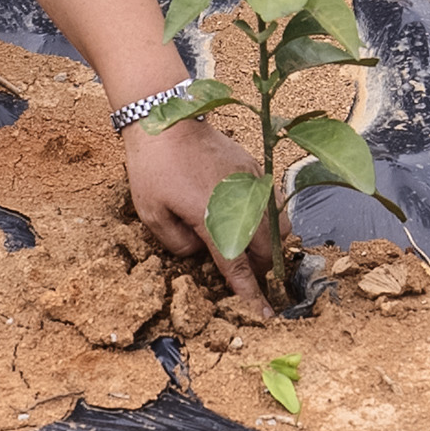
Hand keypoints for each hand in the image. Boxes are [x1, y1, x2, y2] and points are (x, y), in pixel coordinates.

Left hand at [121, 115, 263, 301]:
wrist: (166, 118)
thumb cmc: (153, 167)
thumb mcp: (151, 214)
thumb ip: (178, 244)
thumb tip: (200, 252)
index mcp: (212, 219)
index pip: (238, 267)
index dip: (250, 293)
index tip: (262, 312)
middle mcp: (240, 203)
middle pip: (266, 250)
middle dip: (260, 269)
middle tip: (247, 277)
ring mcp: (252, 183)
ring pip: (279, 226)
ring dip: (269, 243)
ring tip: (250, 248)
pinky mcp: (255, 168)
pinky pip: (273, 201)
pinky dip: (267, 216)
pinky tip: (247, 216)